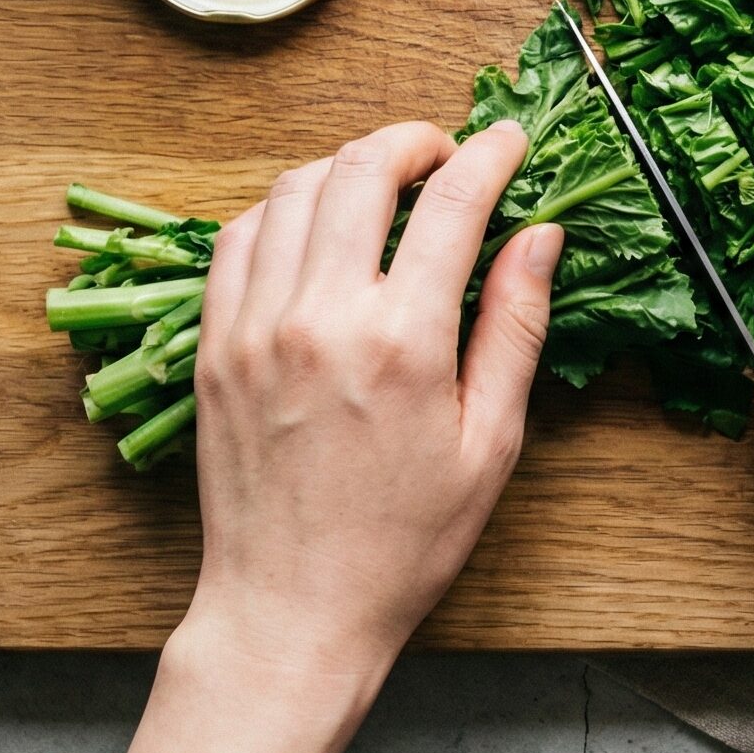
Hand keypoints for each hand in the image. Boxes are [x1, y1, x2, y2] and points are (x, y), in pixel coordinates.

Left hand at [180, 118, 560, 702]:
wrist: (291, 612)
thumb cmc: (404, 541)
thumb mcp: (491, 442)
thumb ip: (516, 326)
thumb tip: (540, 235)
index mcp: (402, 341)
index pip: (451, 202)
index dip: (489, 154)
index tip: (509, 140)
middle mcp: (321, 317)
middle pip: (361, 169)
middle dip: (413, 141)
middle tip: (445, 154)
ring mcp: (255, 327)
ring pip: (292, 188)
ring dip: (345, 167)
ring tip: (384, 185)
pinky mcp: (213, 347)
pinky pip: (236, 237)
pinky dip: (280, 209)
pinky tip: (314, 228)